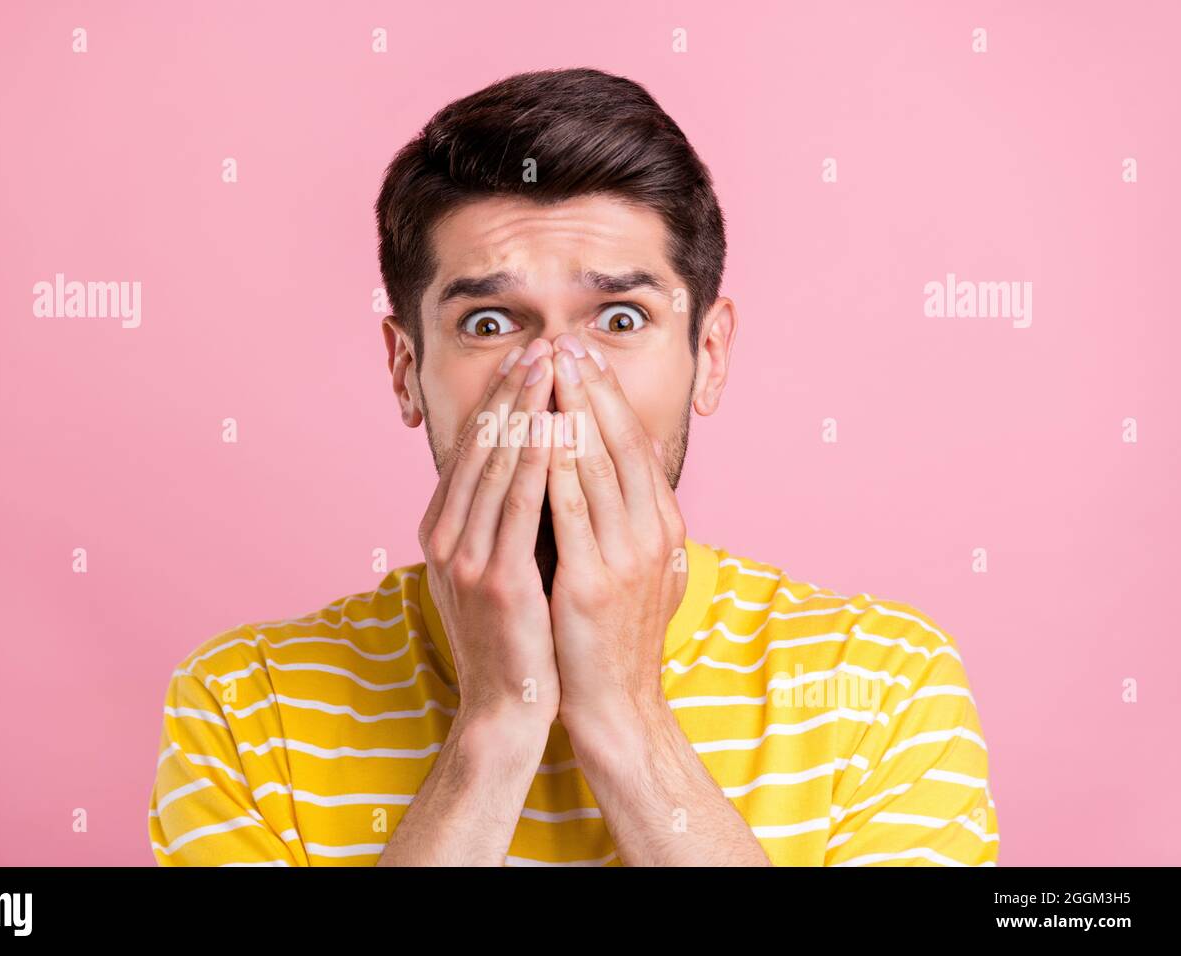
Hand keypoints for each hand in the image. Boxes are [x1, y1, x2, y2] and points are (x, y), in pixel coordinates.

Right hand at [418, 337, 559, 733]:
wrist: (506, 705)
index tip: (526, 357)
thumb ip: (500, 517)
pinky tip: (556, 425)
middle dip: (512, 390)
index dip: (499, 400)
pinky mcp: (494, 578)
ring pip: (497, 465)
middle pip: (480, 446)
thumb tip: (529, 462)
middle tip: (540, 343)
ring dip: (526, 409)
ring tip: (550, 366)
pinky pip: (520, 505)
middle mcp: (446, 536)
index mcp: (443, 529)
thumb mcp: (495, 565)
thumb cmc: (513, 634)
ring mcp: (465, 557)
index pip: (471, 449)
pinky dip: (537, 459)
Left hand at [544, 334, 687, 740]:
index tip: (584, 357)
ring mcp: (625, 558)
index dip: (608, 397)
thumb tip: (598, 465)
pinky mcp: (591, 582)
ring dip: (571, 413)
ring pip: (596, 467)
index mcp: (663, 527)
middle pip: (619, 444)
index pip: (635, 445)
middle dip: (590, 390)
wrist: (616, 707)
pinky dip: (553, 467)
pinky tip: (536, 434)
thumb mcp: (633, 568)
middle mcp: (652, 534)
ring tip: (549, 371)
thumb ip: (621, 518)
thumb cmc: (613, 635)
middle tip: (566, 344)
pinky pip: (569, 511)